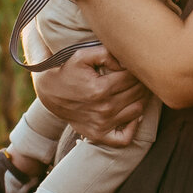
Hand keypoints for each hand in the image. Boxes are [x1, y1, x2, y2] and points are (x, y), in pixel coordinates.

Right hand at [34, 45, 149, 145]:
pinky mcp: (99, 135)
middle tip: (141, 75)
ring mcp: (102, 124)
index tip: (135, 64)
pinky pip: (125, 138)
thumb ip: (106, 53)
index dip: (137, 69)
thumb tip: (127, 62)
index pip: (132, 77)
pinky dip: (134, 127)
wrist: (49, 93)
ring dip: (142, 99)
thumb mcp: (82, 55)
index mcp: (101, 88)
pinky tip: (134, 114)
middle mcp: (104, 108)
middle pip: (137, 93)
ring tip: (138, 89)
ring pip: (137, 111)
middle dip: (142, 82)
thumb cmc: (68, 71)